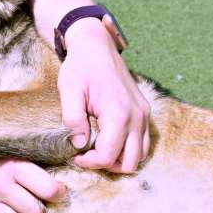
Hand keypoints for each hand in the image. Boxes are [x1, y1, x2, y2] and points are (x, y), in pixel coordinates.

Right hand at [0, 151, 65, 212]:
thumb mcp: (14, 149)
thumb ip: (34, 166)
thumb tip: (61, 184)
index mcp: (13, 166)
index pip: (48, 190)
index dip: (59, 193)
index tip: (59, 192)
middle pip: (34, 212)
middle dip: (40, 207)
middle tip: (38, 199)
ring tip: (20, 205)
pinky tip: (4, 208)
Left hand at [58, 17, 150, 172]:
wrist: (96, 46)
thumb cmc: (80, 68)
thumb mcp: (68, 91)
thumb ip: (73, 120)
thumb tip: (79, 145)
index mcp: (118, 114)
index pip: (108, 156)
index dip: (90, 162)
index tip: (75, 156)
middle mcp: (136, 116)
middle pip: (129, 162)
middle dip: (106, 165)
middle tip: (86, 156)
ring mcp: (143, 114)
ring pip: (140, 155)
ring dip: (120, 160)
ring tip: (98, 151)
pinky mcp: (144, 111)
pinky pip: (143, 141)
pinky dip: (129, 149)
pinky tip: (110, 142)